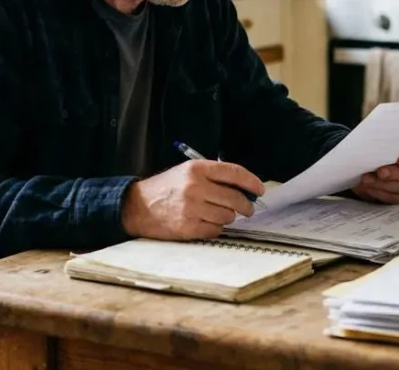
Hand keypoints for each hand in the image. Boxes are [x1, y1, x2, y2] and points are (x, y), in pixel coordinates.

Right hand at [120, 160, 266, 240]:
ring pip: (228, 216)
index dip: (252, 182)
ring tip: (218, 214)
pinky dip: (216, 228)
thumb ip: (214, 176)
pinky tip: (207, 223)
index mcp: (196, 169)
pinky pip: (216, 230)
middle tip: (247, 209)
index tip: (260, 189)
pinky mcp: (188, 227)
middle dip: (246, 205)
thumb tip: (245, 188)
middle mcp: (195, 187)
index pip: (234, 172)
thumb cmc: (167, 188)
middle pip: (235, 198)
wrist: (138, 206)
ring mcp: (191, 208)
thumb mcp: (187, 171)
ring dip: (228, 217)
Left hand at [352, 143, 398, 204]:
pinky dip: (378, 192)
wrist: (366, 164)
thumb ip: (382, 141)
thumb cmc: (376, 148)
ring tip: (366, 179)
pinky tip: (367, 187)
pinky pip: (392, 197)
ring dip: (382, 184)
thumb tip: (372, 144)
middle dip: (394, 173)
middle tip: (380, 172)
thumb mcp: (379, 141)